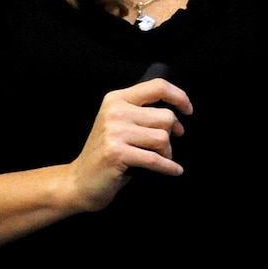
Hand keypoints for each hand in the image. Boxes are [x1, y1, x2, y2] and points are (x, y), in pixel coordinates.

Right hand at [62, 78, 191, 211]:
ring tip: (160, 158)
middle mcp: (114, 111)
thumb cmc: (106, 154)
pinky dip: (169, 167)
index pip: (158, 86)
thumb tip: (178, 114)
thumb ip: (142, 112)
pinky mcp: (116, 153)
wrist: (79, 181)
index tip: (188, 110)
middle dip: (171, 134)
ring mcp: (114, 132)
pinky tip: (174, 170)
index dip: (179, 97)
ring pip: (162, 138)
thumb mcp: (119, 124)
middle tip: (165, 146)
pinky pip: (155, 159)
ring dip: (167, 153)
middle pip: (165, 117)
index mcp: (116, 99)